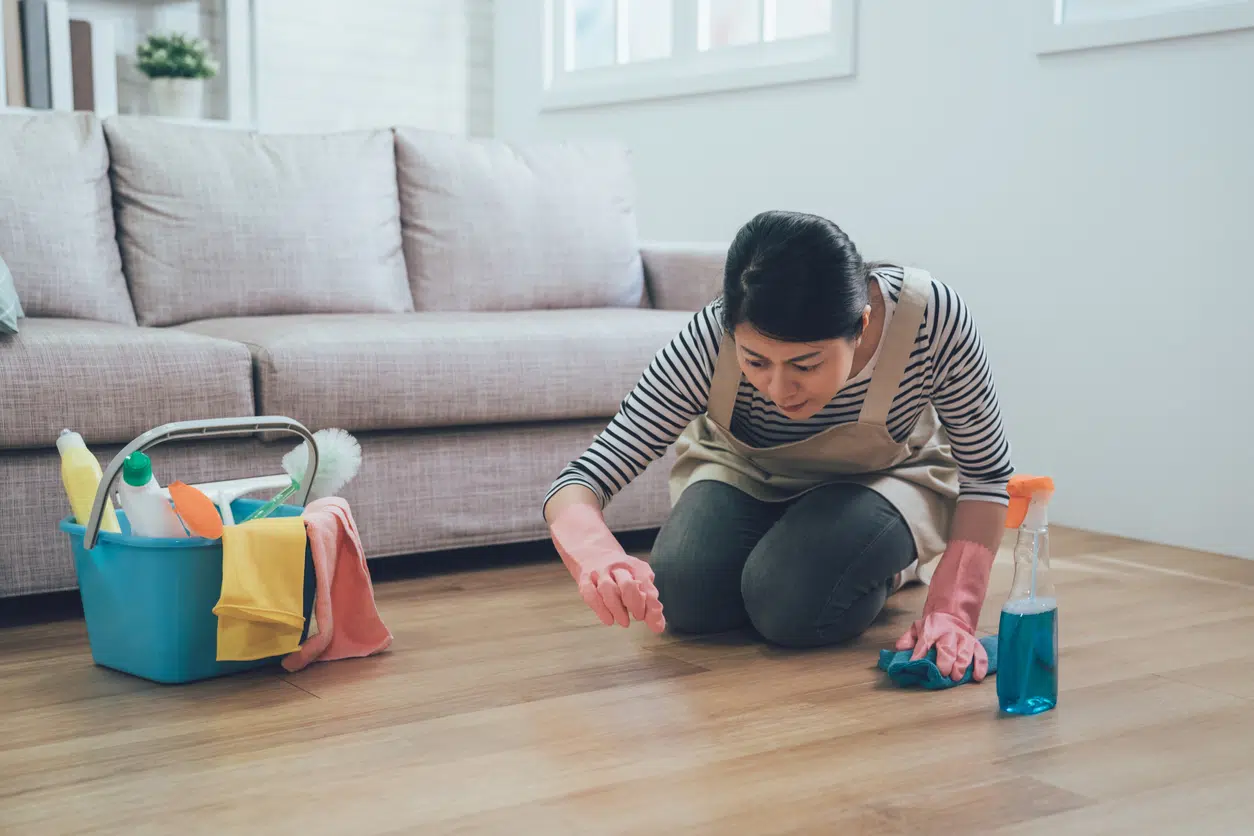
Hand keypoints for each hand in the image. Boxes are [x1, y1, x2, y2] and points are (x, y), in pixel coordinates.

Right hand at [549, 503, 665, 632]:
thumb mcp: (639, 581)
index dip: (651, 604)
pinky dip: (600, 610)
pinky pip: (590, 594)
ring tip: (625, 622)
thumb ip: (650, 603)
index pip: (645, 584)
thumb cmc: (621, 574)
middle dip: (634, 604)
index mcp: (635, 566)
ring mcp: (599, 572)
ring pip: (608, 590)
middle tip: (638, 617)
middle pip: (627, 584)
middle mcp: (617, 566)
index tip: (654, 620)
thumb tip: (658, 626)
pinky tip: (608, 620)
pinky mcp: (585, 579)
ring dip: (617, 609)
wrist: (593, 552)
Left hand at [893, 540, 995, 681]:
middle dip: (945, 660)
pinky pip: (980, 654)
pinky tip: (977, 677)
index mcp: (932, 629)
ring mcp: (963, 639)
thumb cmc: (933, 626)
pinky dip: (980, 666)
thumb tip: (900, 647)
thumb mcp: (918, 628)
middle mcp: (949, 634)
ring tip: (956, 676)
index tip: (915, 662)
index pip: (925, 641)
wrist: (953, 614)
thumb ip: (908, 638)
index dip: (919, 652)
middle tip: (942, 672)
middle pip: (947, 647)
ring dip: (962, 664)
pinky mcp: (974, 644)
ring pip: (965, 651)